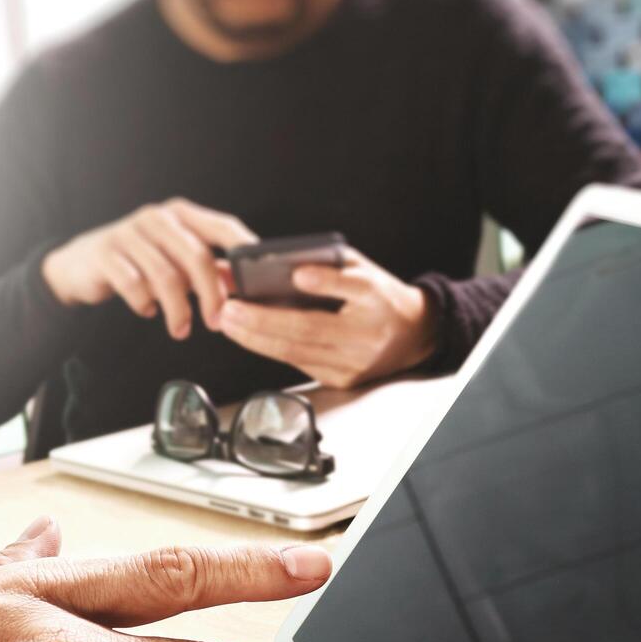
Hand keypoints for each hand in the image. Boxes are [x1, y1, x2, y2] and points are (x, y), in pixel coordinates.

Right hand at [41, 197, 257, 339]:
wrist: (79, 265)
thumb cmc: (136, 262)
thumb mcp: (174, 261)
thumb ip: (209, 269)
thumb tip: (246, 285)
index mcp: (181, 215)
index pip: (222, 226)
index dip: (244, 249)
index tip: (258, 278)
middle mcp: (157, 218)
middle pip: (196, 256)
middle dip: (211, 295)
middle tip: (215, 322)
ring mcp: (129, 233)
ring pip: (166, 276)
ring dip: (178, 310)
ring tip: (180, 329)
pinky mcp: (106, 253)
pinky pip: (134, 285)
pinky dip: (144, 304)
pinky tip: (146, 310)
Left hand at [220, 250, 438, 387]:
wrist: (412, 336)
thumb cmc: (377, 296)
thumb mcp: (359, 269)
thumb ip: (322, 263)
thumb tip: (271, 262)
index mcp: (377, 297)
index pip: (353, 288)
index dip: (326, 282)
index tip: (299, 274)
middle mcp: (367, 333)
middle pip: (310, 328)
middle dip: (264, 319)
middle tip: (230, 307)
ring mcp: (354, 362)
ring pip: (297, 351)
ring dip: (256, 338)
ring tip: (227, 321)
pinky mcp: (342, 380)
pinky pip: (298, 363)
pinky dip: (268, 349)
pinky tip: (246, 336)